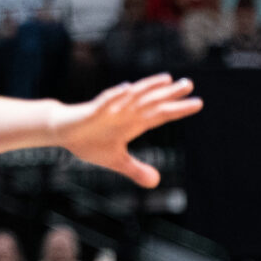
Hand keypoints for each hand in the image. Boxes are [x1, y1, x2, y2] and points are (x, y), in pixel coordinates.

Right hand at [49, 75, 202, 186]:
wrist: (63, 131)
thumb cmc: (89, 141)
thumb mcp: (116, 161)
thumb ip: (136, 169)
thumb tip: (156, 182)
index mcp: (133, 123)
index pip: (160, 115)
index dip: (178, 109)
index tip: (198, 103)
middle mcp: (126, 113)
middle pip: (152, 101)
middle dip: (170, 93)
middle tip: (189, 84)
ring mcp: (111, 110)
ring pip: (133, 96)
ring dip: (149, 87)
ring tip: (166, 79)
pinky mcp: (94, 111)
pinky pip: (106, 101)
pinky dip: (116, 95)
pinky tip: (128, 88)